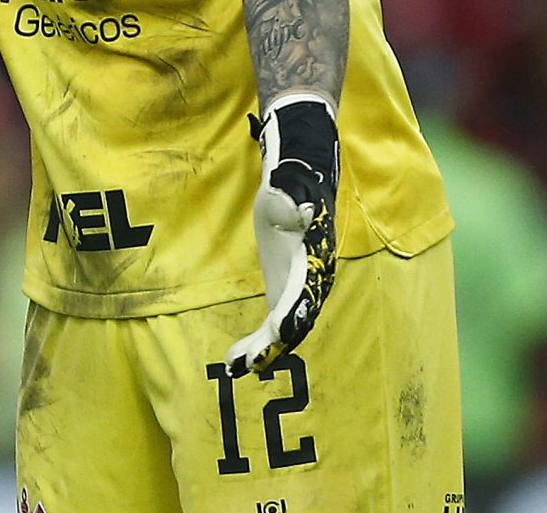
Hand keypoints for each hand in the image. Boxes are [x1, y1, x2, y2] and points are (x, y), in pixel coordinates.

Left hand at [226, 93, 339, 377]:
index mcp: (312, 260)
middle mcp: (313, 281)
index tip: (275, 338)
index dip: (291, 319)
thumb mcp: (288, 189)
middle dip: (272, 345)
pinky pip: (276, 324)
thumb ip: (292, 201)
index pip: (304, 296)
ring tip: (234, 365)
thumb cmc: (292, 184)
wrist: (301, 181)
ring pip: (286, 328)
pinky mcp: (287, 290)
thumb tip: (296, 209)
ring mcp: (301, 289)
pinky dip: (260, 342)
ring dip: (263, 349)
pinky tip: (236, 356)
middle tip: (243, 363)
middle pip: (295, 321)